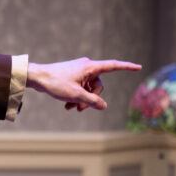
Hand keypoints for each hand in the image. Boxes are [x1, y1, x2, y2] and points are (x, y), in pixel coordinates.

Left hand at [27, 58, 141, 111]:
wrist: (37, 77)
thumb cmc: (55, 83)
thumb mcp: (76, 95)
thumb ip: (92, 101)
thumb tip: (104, 106)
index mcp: (90, 67)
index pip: (113, 66)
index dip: (127, 67)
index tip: (139, 67)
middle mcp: (87, 67)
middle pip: (98, 86)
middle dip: (91, 99)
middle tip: (80, 110)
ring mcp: (79, 71)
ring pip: (88, 89)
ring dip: (82, 100)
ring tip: (71, 108)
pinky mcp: (73, 76)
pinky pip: (80, 88)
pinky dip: (76, 96)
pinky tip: (67, 105)